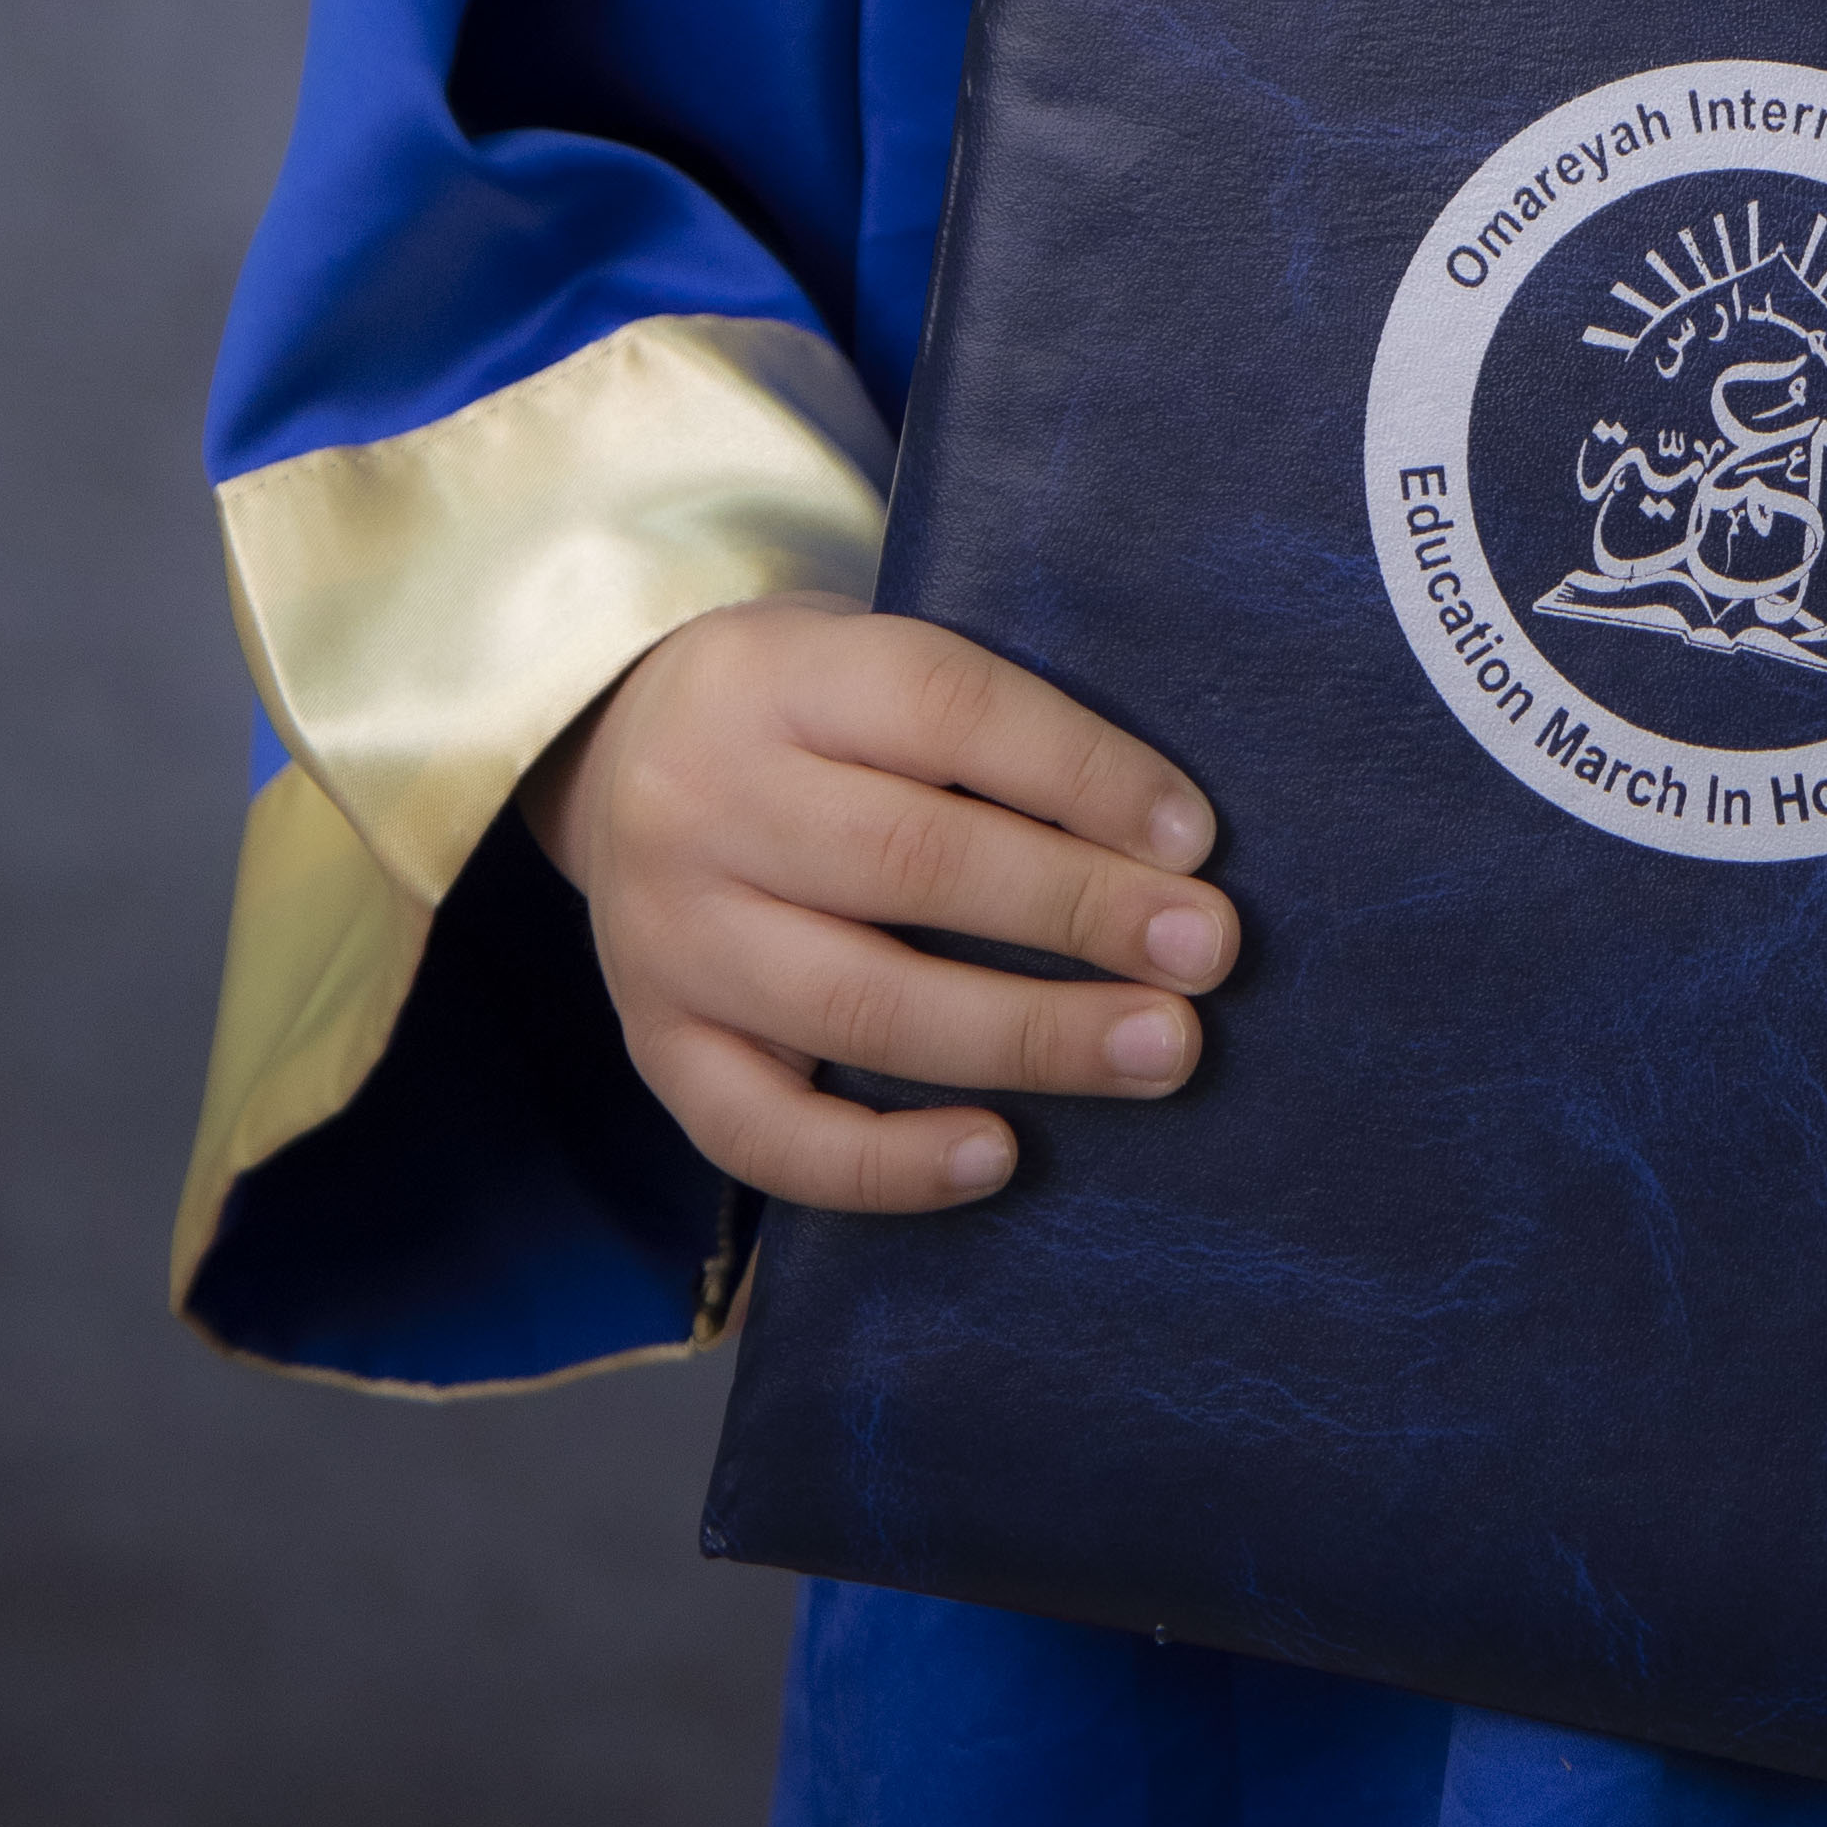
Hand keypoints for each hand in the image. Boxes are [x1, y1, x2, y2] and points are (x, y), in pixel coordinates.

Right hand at [527, 594, 1237, 1213]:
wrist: (619, 755)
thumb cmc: (813, 714)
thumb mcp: (876, 663)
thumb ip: (992, 729)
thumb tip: (1169, 844)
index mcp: (780, 674)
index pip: (947, 708)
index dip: (1081, 773)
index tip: (1195, 838)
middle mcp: (707, 802)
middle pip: (909, 862)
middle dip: (1078, 912)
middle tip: (1206, 952)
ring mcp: (669, 937)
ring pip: (856, 1006)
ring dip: (1026, 1038)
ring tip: (1159, 1049)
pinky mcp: (655, 1050)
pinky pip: (763, 1135)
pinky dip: (886, 1163)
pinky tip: (998, 1155)